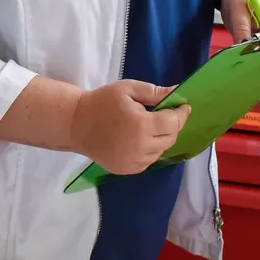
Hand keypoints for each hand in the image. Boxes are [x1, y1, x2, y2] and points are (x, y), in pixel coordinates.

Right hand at [71, 81, 189, 176]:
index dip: (181, 114)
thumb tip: (178, 91)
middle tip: (165, 115)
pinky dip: (149, 150)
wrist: (76, 124)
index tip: (183, 106)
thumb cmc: (102, 102)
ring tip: (148, 127)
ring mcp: (134, 161)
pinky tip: (138, 139)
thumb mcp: (128, 89)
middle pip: (171, 138)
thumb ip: (154, 92)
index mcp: (141, 125)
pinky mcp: (127, 170)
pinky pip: (149, 161)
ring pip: (161, 151)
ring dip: (161, 138)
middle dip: (172, 126)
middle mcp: (141, 147)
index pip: (174, 123)